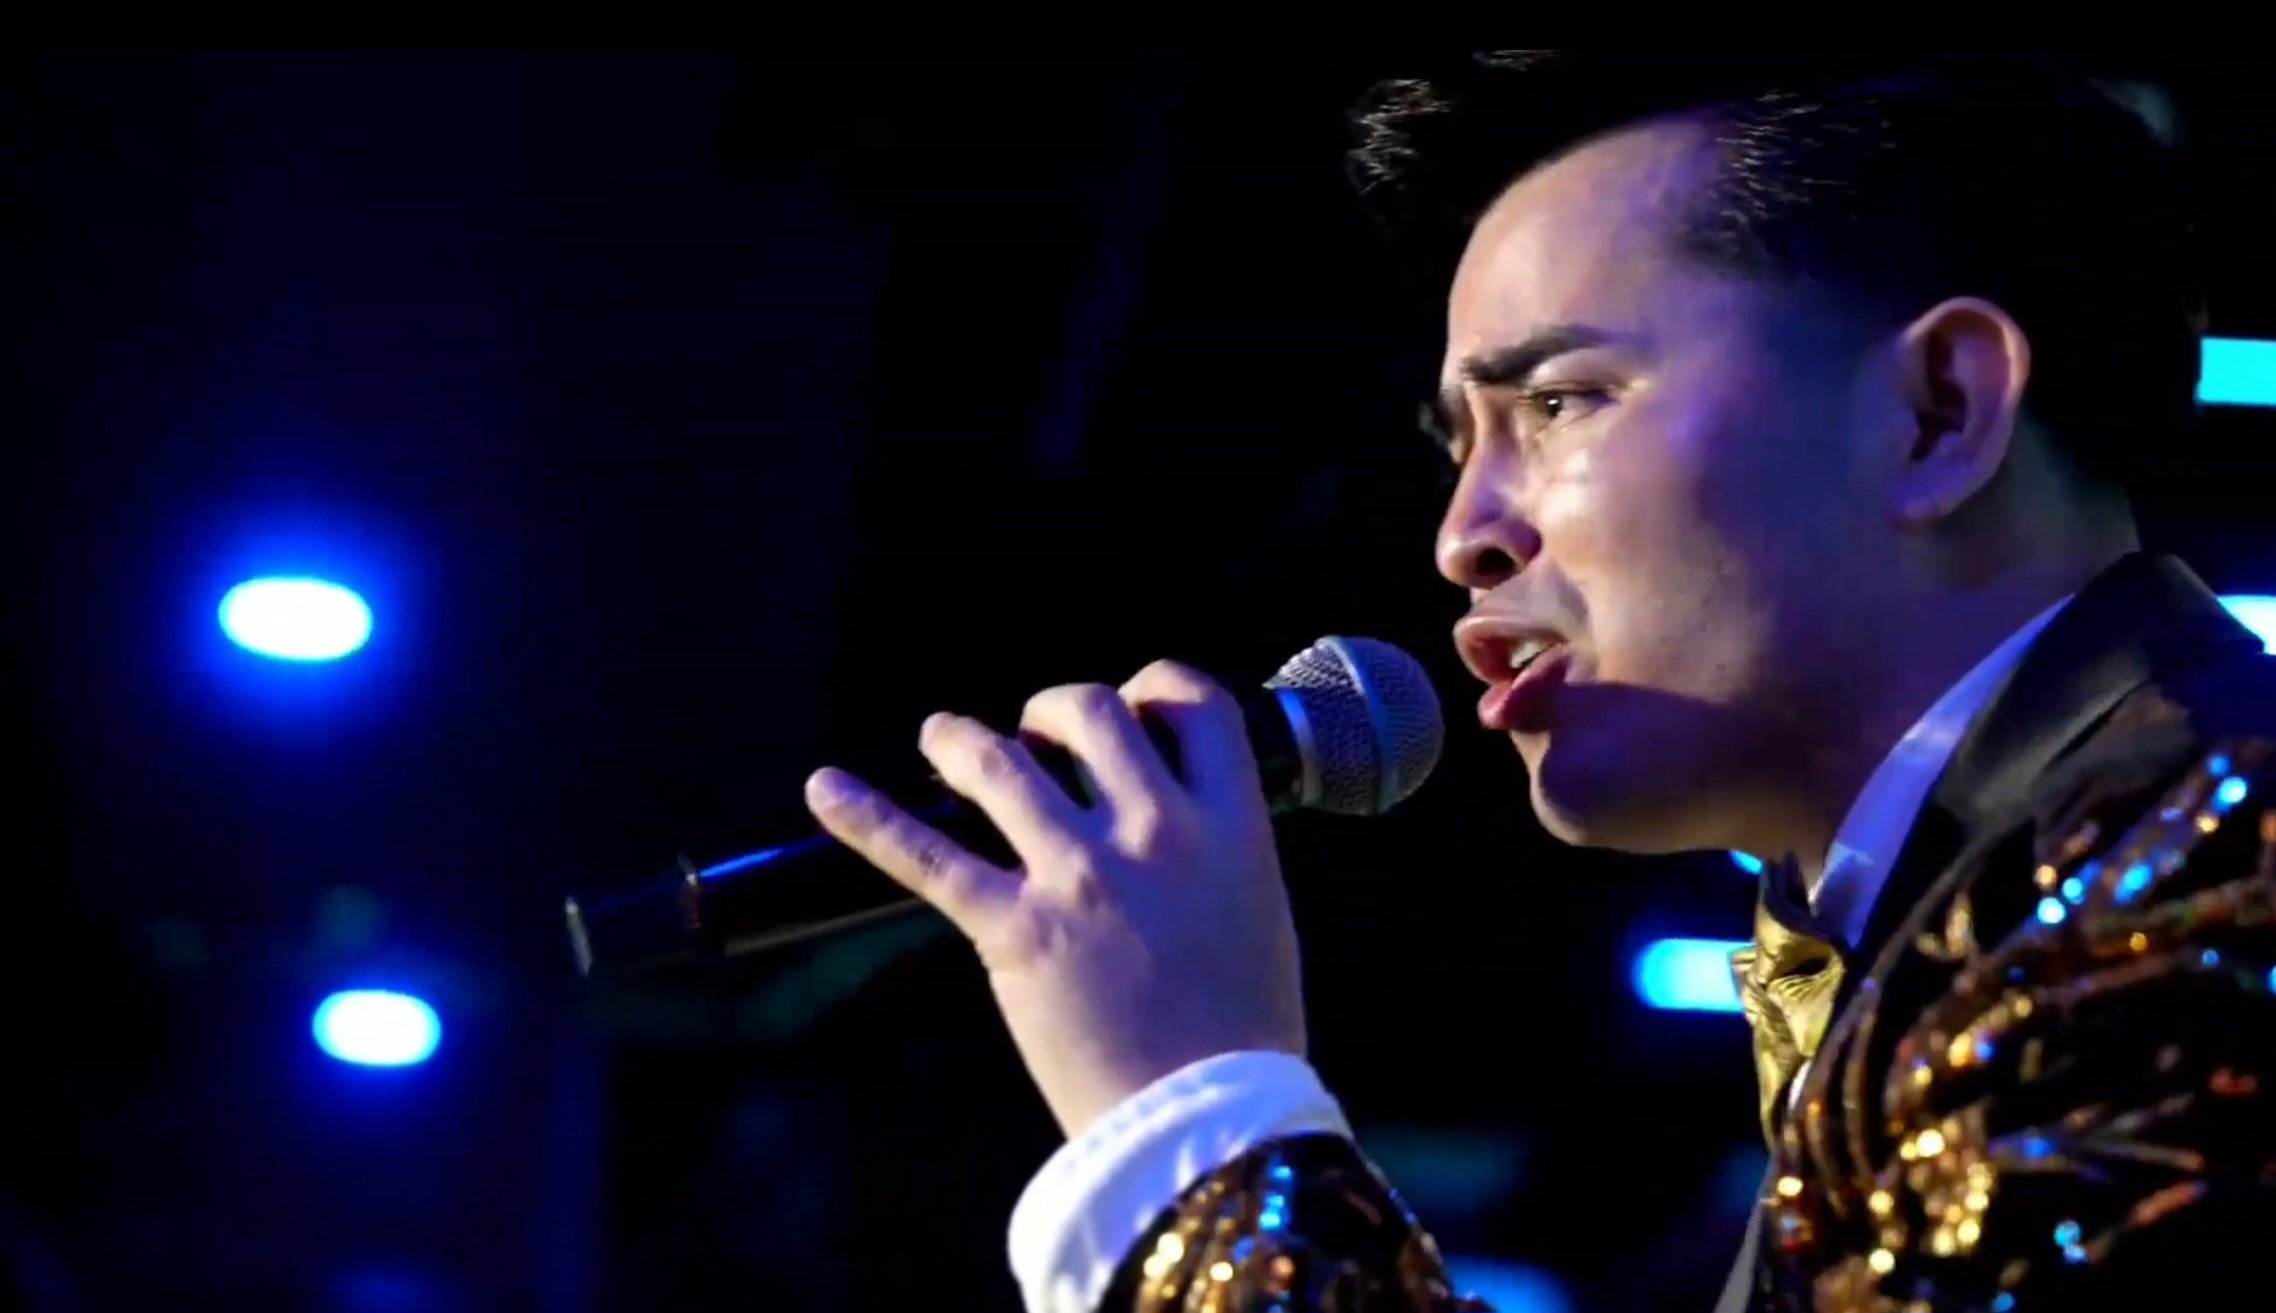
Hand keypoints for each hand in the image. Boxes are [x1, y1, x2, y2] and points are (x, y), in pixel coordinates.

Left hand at [802, 661, 1305, 1138]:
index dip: (1153, 687)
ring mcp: (1079, 878)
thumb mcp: (1257, 916)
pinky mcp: (1014, 930)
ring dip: (962, 740)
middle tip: (1034, 737)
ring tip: (942, 739)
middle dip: (1052, 709)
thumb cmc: (1241, 1036)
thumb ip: (1215, 856)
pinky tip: (824, 788)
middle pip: (1091, 712)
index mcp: (1229, 831)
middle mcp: (1153, 835)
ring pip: (1003, 763)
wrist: (1208, 1127)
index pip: (1194, 704)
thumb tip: (1172, 823)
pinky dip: (866, 818)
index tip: (1129, 707)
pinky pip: (928, 858)